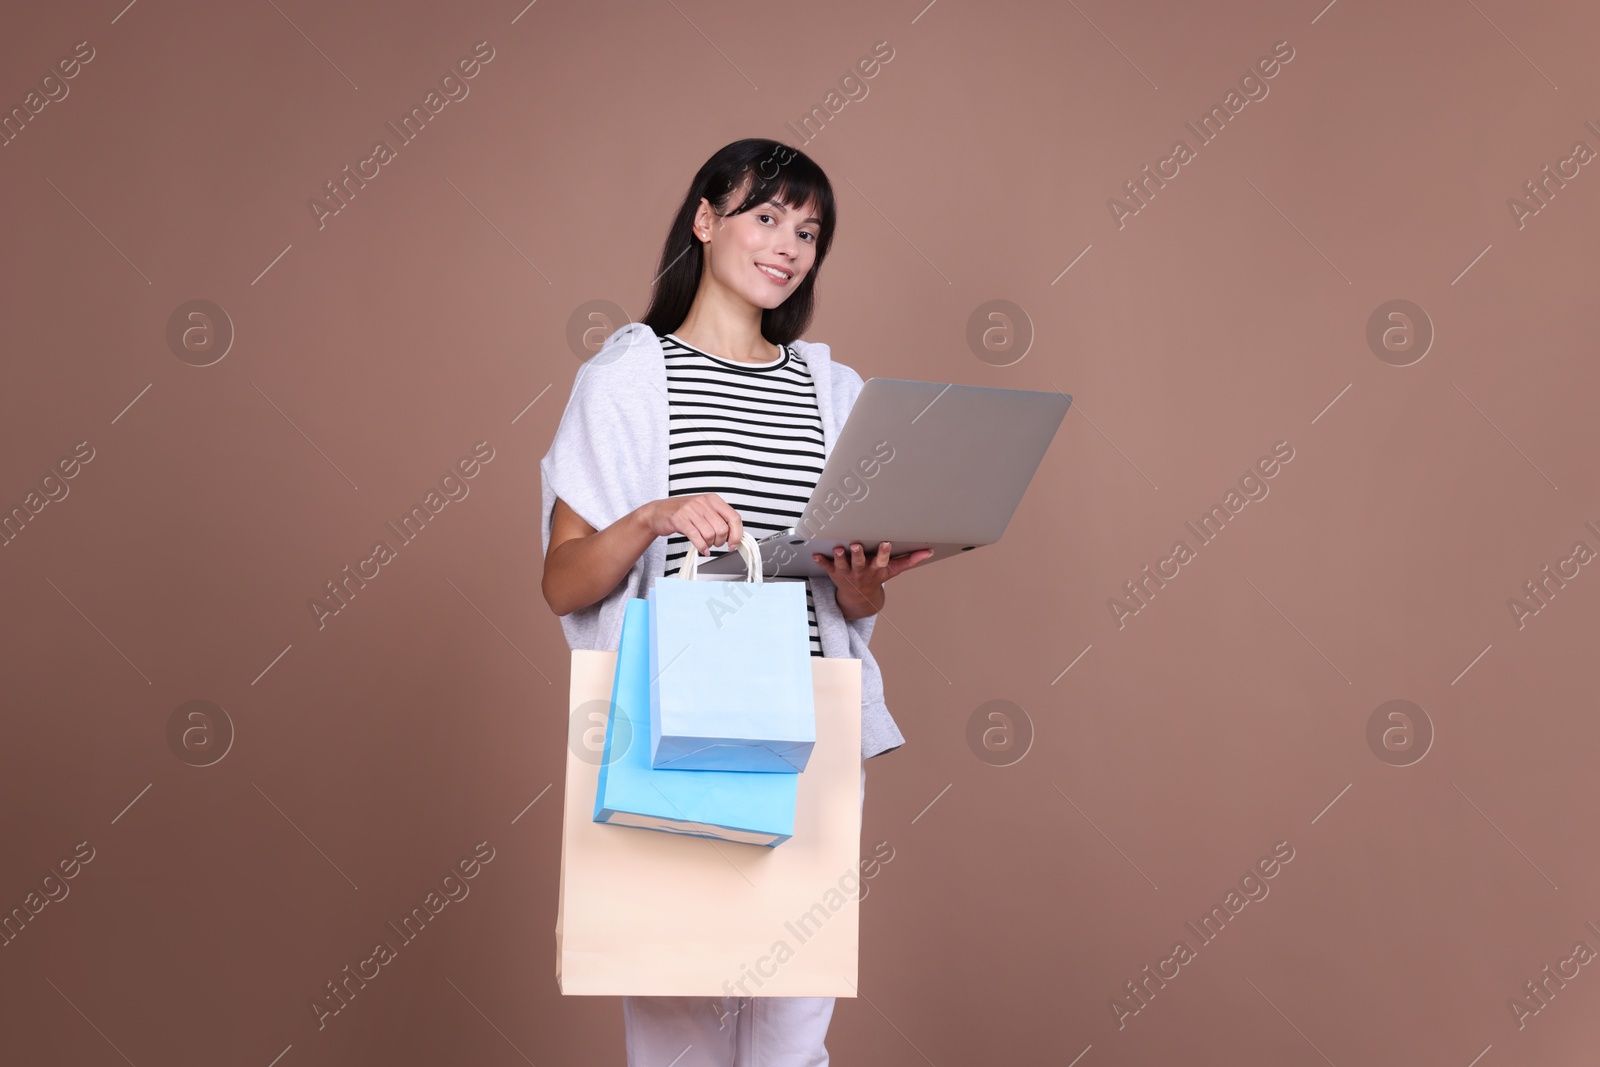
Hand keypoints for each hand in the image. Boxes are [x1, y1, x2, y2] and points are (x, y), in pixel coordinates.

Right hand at [640, 494, 742, 555]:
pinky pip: (696, 537)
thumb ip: (719, 520)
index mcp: (713, 499)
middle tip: (715, 544)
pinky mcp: (679, 519)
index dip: (737, 534)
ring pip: (710, 534)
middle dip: (721, 541)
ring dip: (710, 544)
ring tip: (706, 545)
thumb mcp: (704, 511)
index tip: (733, 544)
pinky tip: (702, 549)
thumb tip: (735, 536)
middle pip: (722, 528)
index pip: (734, 517)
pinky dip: (701, 547)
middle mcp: (702, 502)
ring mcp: (690, 510)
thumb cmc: (683, 512)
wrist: (658, 511)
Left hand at [813, 541, 934, 617]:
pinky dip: (821, 561)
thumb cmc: (876, 577)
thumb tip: (929, 551)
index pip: (882, 560)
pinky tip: (815, 554)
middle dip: (858, 554)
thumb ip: (910, 560)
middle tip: (855, 544)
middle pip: (860, 562)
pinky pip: (826, 567)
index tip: (885, 542)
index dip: (883, 552)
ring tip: (837, 548)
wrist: (859, 598)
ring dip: (839, 557)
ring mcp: (847, 572)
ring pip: (843, 564)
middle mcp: (862, 571)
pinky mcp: (835, 572)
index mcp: (876, 569)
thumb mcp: (893, 570)